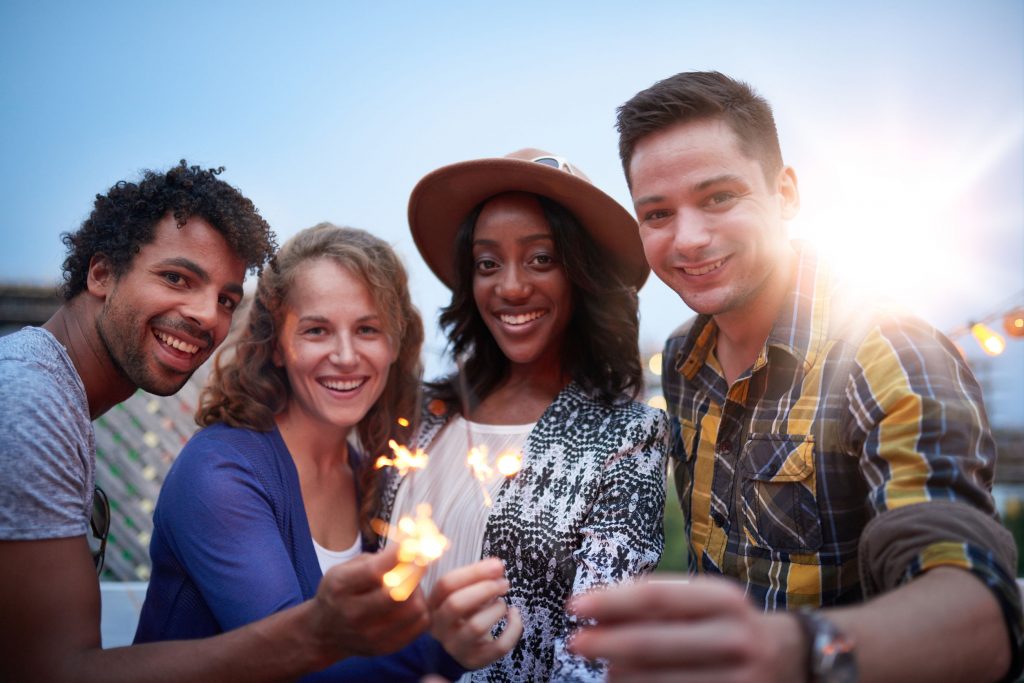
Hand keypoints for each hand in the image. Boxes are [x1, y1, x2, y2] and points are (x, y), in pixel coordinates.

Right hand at [311, 544, 430, 660]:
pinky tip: (413, 600)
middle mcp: (354, 614)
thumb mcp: (344, 569)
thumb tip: (410, 548)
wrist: (324, 632)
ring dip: (419, 590)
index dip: (399, 555)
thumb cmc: (338, 592)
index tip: (414, 542)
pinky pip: (421, 624)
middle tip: (418, 562)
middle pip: (397, 593)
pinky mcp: (386, 647)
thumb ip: (373, 560)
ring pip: (414, 608)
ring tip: (411, 584)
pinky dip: (424, 607)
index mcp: (340, 587)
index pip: (374, 572)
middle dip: (415, 571)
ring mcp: (371, 634)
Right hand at [429, 557, 523, 669]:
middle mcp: (439, 627)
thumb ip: (475, 579)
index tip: (496, 565)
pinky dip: (513, 629)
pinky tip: (514, 615)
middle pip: (456, 604)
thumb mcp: (461, 595)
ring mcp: (456, 646)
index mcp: (433, 604)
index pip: (446, 584)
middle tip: (504, 583)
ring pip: (476, 627)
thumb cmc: (463, 615)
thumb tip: (496, 565)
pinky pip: (498, 647)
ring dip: (496, 609)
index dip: (473, 572)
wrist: (457, 651)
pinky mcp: (475, 661)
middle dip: (485, 589)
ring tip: (503, 603)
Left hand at [568, 574, 803, 682]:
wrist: (796, 660)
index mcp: (725, 600)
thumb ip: (658, 604)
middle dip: (606, 643)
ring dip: (621, 676)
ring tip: (605, 671)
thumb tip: (597, 610)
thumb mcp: (707, 602)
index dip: (611, 601)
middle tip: (574, 642)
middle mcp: (735, 638)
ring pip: (661, 682)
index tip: (575, 606)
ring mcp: (741, 680)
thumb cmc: (731, 624)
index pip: (656, 595)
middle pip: (654, 642)